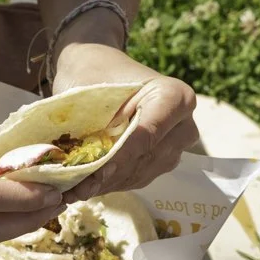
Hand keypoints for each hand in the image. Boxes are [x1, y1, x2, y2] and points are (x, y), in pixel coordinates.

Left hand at [53, 40, 197, 193]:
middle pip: (147, 158)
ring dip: (108, 184)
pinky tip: (86, 186)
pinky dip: (110, 184)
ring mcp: (175, 147)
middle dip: (111, 174)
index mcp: (175, 97)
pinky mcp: (160, 163)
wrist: (98, 70)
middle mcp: (183, 125)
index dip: (122, 155)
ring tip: (76, 189)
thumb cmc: (95, 73)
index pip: (148, 134)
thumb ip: (95, 124)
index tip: (97, 171)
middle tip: (78, 187)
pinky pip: (137, 179)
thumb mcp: (91, 92)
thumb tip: (84, 163)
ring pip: (142, 173)